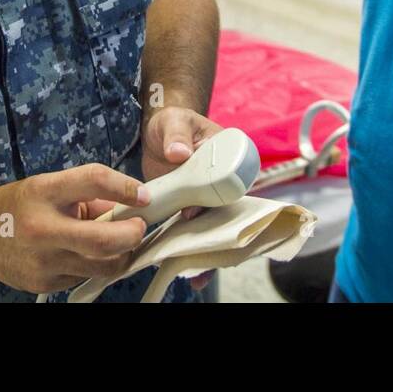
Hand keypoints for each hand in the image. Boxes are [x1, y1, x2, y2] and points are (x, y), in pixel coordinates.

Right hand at [0, 163, 149, 294]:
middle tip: (139, 227)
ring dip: (120, 255)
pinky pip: (84, 277)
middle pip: (105, 240)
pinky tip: (83, 255)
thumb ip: (90, 195)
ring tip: (119, 242)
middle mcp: (42, 227)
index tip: (144, 195)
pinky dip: (93, 265)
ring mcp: (43, 260)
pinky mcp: (44, 283)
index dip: (126, 187)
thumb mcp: (51, 186)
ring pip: (102, 266)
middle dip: (133, 234)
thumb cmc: (21, 205)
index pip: (94, 181)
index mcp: (45, 191)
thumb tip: (130, 205)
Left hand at [142, 106, 224, 292]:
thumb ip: (177, 135)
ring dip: (203, 246)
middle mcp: (221, 180)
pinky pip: (193, 227)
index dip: (219, 202)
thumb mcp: (174, 122)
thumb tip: (179, 153)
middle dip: (214, 232)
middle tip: (195, 249)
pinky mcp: (190, 206)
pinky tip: (179, 263)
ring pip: (210, 224)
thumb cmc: (172, 122)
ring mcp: (206, 196)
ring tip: (193, 271)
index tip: (195, 212)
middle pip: (224, 210)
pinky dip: (187, 245)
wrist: (160, 132)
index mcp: (228, 155)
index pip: (232, 183)